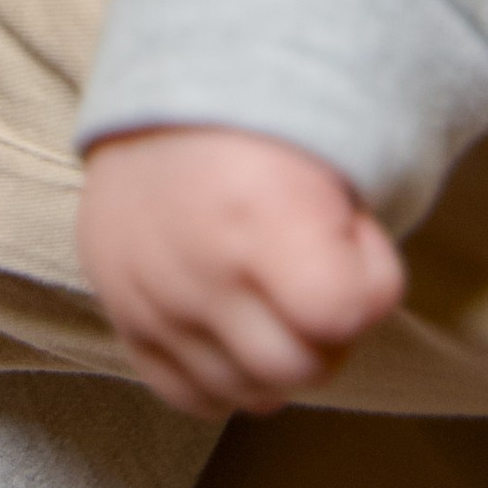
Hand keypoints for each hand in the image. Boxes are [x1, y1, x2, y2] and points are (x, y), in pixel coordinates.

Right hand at [77, 125, 404, 419]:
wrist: (162, 92)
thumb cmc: (267, 124)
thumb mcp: (331, 156)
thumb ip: (359, 247)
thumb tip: (352, 322)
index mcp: (256, 216)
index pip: (343, 316)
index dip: (369, 279)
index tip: (353, 232)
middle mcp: (196, 269)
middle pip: (300, 369)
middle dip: (328, 329)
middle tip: (314, 268)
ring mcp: (149, 299)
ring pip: (249, 393)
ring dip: (275, 355)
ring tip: (269, 288)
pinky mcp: (118, 314)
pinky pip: (191, 395)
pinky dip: (224, 373)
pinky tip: (233, 321)